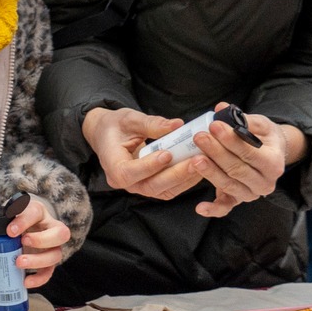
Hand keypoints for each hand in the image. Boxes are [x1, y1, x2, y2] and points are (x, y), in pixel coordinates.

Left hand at [0, 195, 70, 288]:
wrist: (27, 227)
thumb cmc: (18, 221)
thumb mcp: (9, 219)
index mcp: (39, 213)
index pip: (36, 212)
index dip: (24, 221)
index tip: (10, 231)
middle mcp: (52, 229)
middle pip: (60, 233)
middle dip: (41, 240)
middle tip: (23, 242)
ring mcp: (54, 247)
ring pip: (56, 254)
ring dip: (38, 261)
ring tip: (19, 262)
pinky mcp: (50, 262)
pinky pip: (50, 272)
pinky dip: (39, 279)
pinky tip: (25, 281)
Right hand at [81, 106, 200, 198]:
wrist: (108, 135)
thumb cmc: (116, 126)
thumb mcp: (129, 119)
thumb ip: (151, 124)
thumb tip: (178, 125)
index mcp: (113, 166)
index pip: (128, 172)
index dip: (149, 166)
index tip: (168, 154)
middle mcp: (125, 183)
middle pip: (151, 186)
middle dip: (176, 174)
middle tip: (196, 160)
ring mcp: (139, 187)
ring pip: (163, 190)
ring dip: (185, 178)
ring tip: (203, 162)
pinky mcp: (151, 187)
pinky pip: (169, 189)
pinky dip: (185, 180)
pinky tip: (199, 167)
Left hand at [192, 105, 301, 218]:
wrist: (273, 154)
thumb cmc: (265, 137)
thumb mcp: (261, 125)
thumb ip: (243, 118)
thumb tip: (222, 108)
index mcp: (274, 163)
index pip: (250, 152)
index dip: (231, 140)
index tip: (214, 125)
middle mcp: (265, 183)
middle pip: (237, 169)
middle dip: (216, 152)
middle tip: (200, 137)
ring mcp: (251, 194)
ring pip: (229, 185)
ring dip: (210, 172)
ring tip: (195, 158)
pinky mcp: (238, 200)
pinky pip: (225, 207)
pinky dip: (212, 209)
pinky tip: (199, 207)